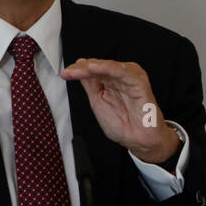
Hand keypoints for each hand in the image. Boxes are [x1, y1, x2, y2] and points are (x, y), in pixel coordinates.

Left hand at [60, 58, 179, 161]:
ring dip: (94, 66)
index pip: (92, 70)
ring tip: (80, 68)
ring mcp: (130, 79)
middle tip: (69, 71)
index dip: (77, 70)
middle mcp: (120, 77)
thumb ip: (90, 85)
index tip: (65, 74)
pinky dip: (110, 68)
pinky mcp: (140, 84)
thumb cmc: (122, 124)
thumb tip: (78, 70)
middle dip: (82, 68)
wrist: (138, 140)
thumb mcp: (98, 101)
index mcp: (110, 80)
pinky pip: (124, 73)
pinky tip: (97, 68)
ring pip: (110, 67)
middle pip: (100, 66)